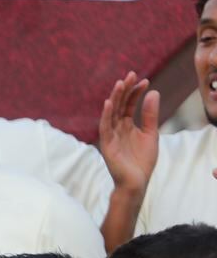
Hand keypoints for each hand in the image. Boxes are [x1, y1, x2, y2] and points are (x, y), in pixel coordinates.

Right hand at [98, 71, 159, 195]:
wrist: (136, 182)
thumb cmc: (142, 161)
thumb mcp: (150, 134)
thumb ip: (150, 115)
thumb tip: (153, 92)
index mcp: (127, 125)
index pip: (129, 104)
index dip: (136, 92)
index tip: (145, 81)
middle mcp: (117, 128)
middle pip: (120, 105)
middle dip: (125, 90)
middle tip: (131, 75)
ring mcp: (111, 135)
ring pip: (111, 113)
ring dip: (115, 98)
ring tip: (120, 84)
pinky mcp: (106, 144)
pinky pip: (104, 127)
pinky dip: (106, 115)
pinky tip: (109, 103)